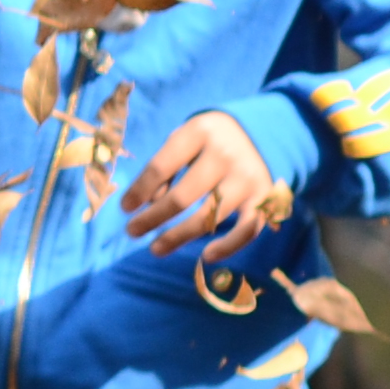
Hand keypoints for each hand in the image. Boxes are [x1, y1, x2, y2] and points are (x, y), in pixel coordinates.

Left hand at [119, 109, 287, 262]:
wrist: (258, 132)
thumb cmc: (207, 141)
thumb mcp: (183, 141)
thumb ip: (165, 169)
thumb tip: (148, 206)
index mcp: (199, 132)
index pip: (161, 166)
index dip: (139, 190)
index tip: (124, 208)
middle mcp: (225, 154)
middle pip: (182, 196)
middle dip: (153, 217)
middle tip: (131, 231)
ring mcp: (247, 178)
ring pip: (208, 217)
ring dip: (178, 236)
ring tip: (155, 248)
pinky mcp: (265, 199)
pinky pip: (247, 230)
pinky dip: (228, 246)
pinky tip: (206, 256)